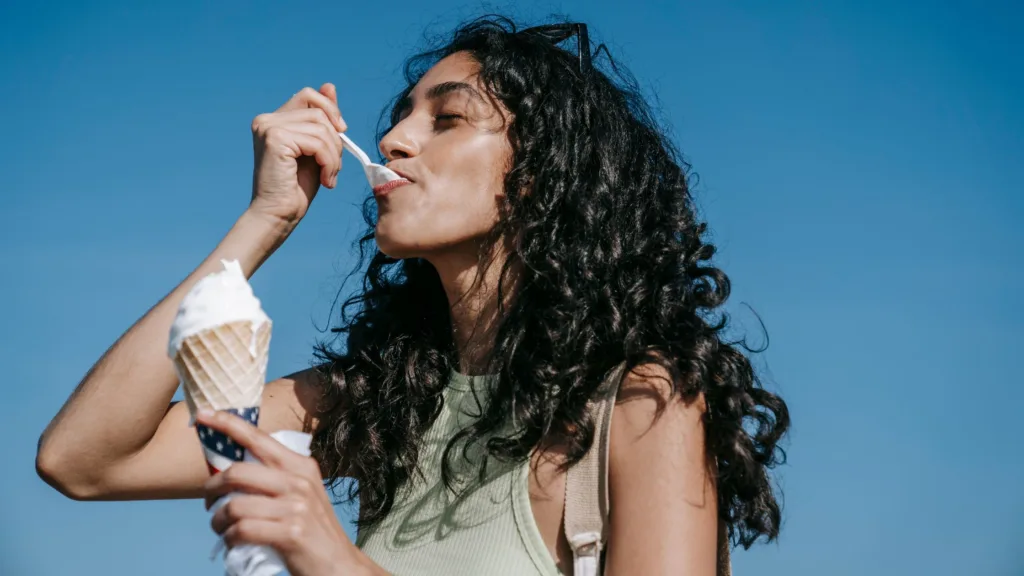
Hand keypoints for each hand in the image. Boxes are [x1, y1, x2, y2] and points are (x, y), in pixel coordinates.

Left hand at [196, 410, 360, 575]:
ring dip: (218, 521)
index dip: (227, 424)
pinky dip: (230, 538)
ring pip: (234, 505)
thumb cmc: (314, 530)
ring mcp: (295, 507)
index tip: (204, 415)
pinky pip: (242, 530)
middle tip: (209, 502)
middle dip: (211, 488)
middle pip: (237, 472)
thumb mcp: (302, 494)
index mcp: (301, 465)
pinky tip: (233, 541)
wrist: (340, 565)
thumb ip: (276, 479)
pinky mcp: (290, 533)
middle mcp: (299, 481)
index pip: (258, 437)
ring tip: (221, 528)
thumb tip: (232, 470)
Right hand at [249, 83, 346, 225]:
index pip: (308, 96)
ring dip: (334, 156)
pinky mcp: (275, 139)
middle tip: (333, 165)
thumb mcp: (315, 149)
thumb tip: (330, 86)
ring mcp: (268, 127)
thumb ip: (321, 120)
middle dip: (335, 139)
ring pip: (322, 128)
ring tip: (329, 176)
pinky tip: (325, 180)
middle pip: (319, 112)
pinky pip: (317, 142)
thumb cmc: (296, 187)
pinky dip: (329, 163)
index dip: (330, 109)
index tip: (341, 131)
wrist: (279, 215)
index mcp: (273, 120)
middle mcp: (266, 120)